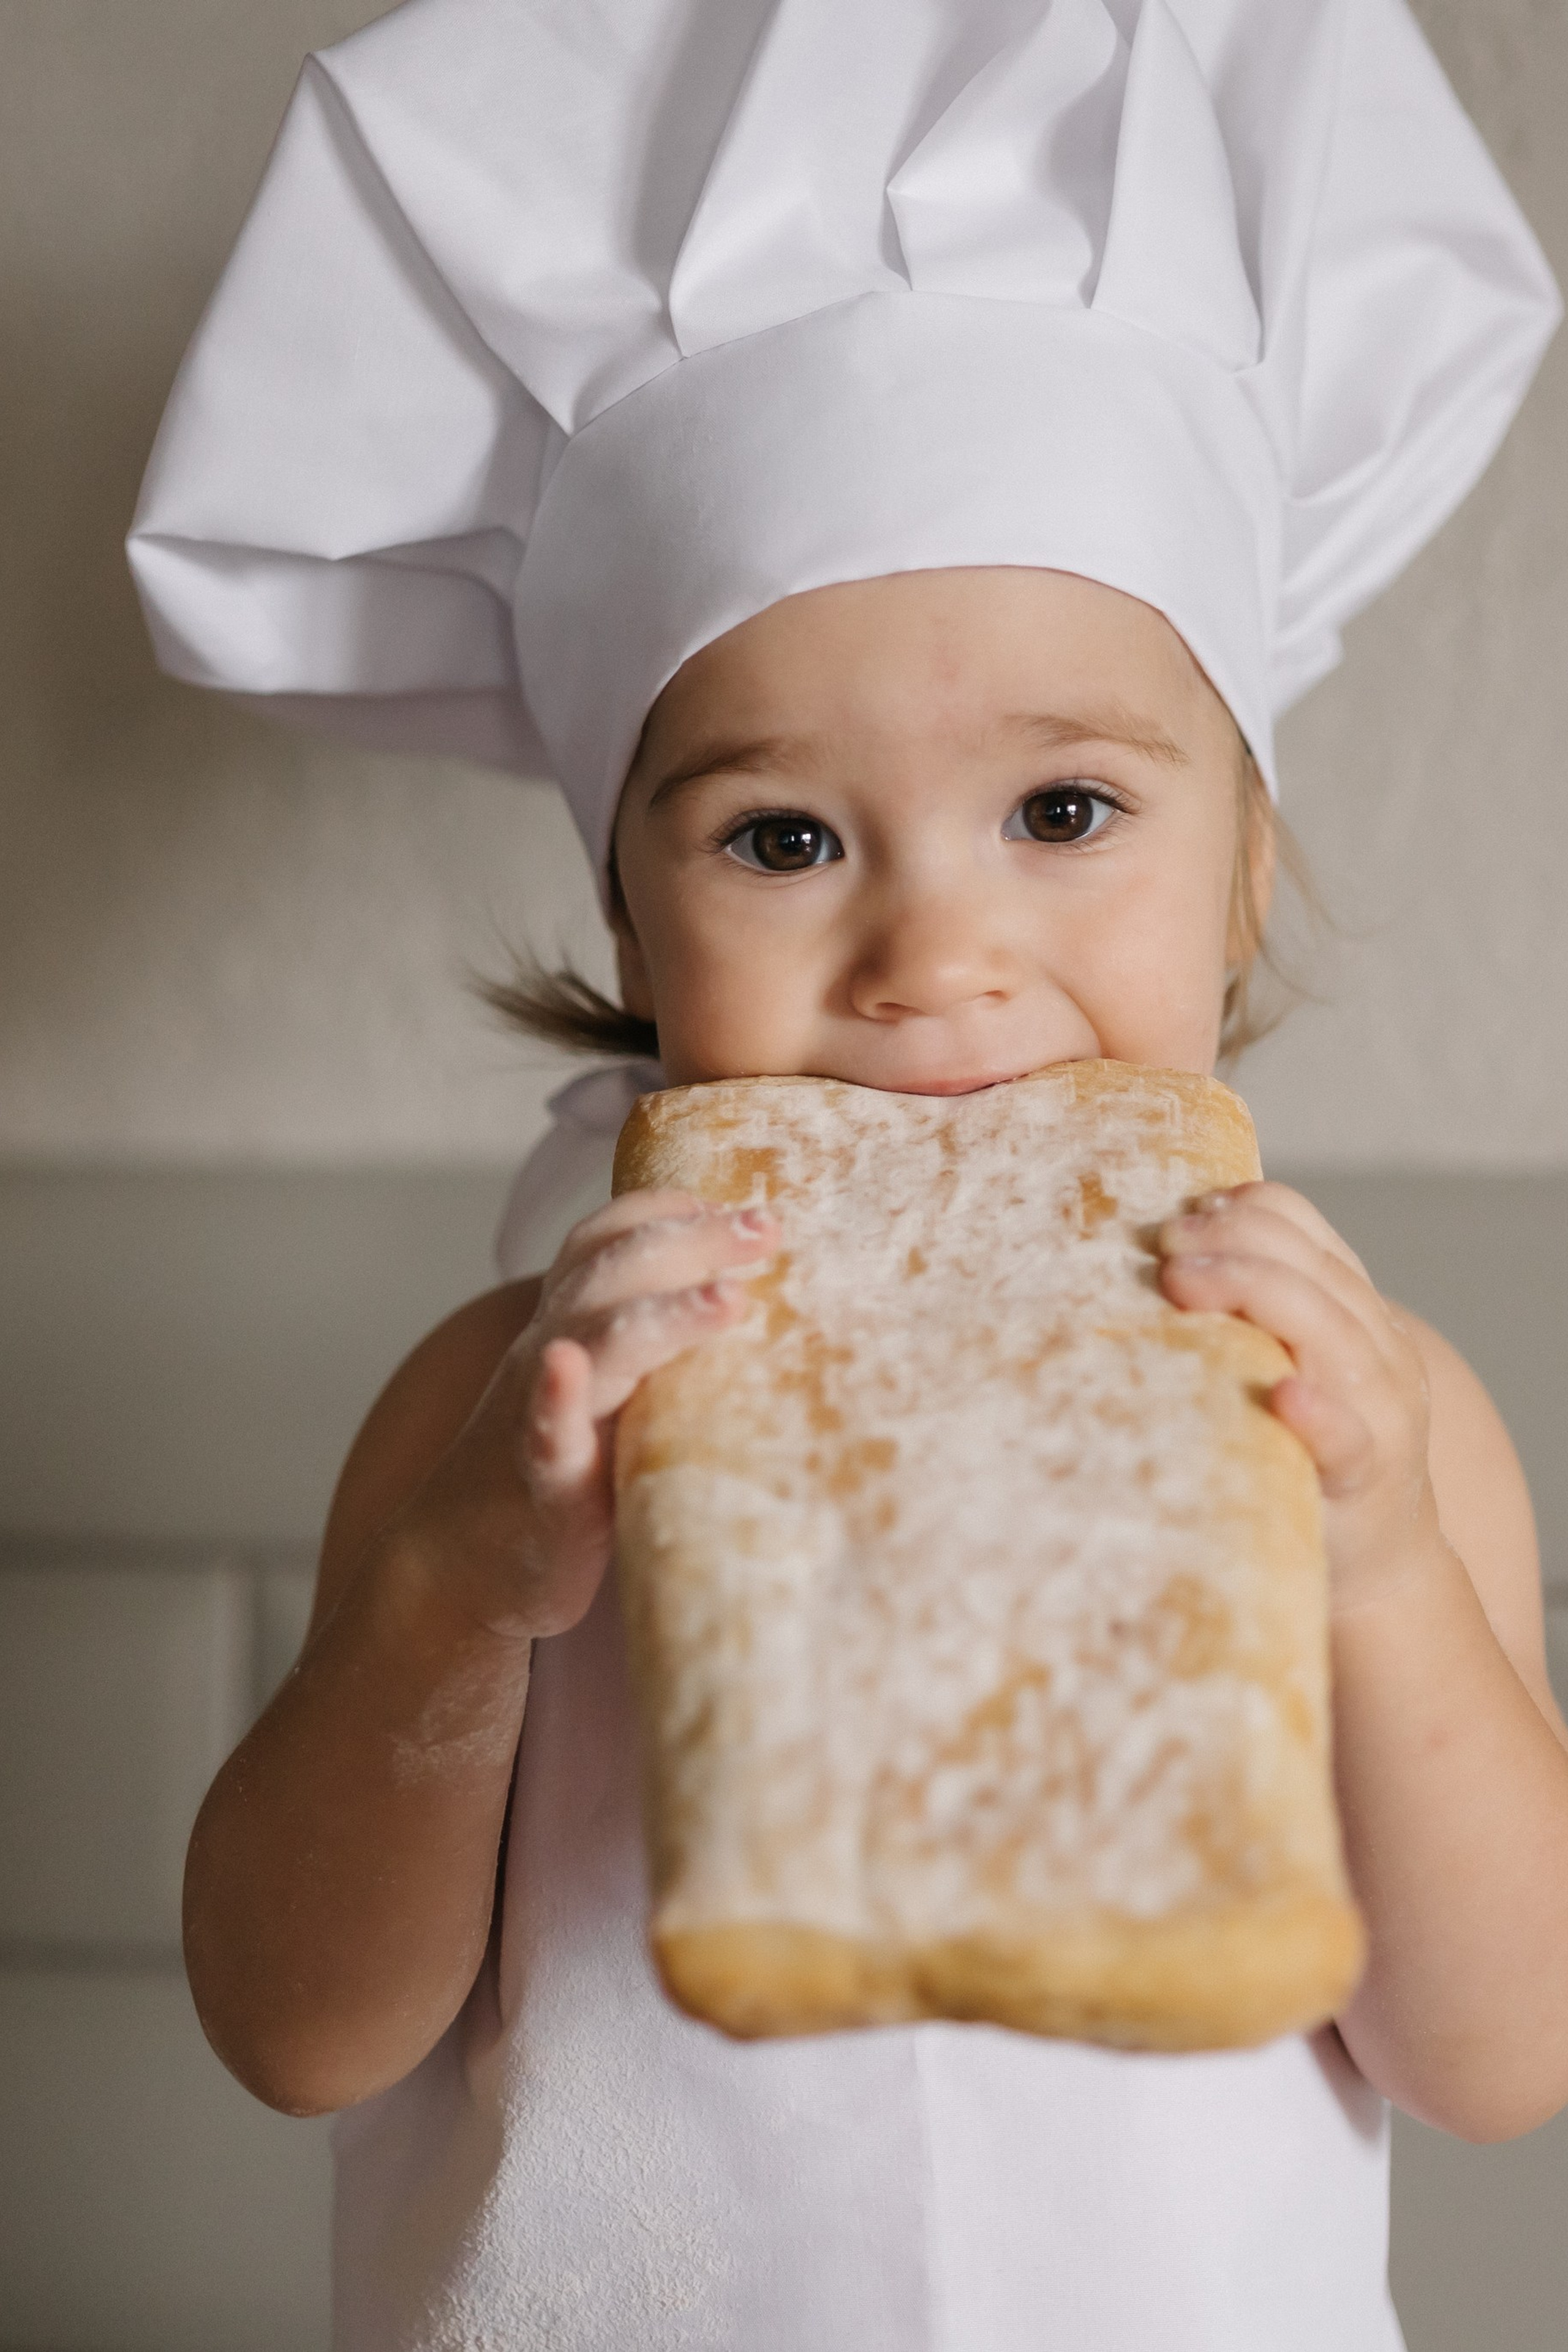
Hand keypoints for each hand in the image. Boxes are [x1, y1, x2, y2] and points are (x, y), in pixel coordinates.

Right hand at [400, 1190, 777, 1638]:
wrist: (460, 1565)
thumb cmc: (550, 1472)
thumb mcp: (603, 1394)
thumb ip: (647, 1346)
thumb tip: (743, 1304)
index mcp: (568, 1327)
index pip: (604, 1242)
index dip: (666, 1209)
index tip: (740, 1202)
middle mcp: (549, 1352)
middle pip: (611, 1271)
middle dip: (690, 1240)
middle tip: (766, 1228)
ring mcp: (538, 1413)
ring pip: (592, 1341)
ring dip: (661, 1313)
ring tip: (727, 1300)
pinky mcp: (543, 1485)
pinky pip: (544, 1431)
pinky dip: (555, 1396)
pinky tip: (566, 1368)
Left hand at [1157, 1182, 1439, 1611]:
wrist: (1383, 1555)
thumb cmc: (1308, 1445)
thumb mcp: (1292, 1359)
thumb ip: (1252, 1310)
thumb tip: (1156, 1254)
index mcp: (1351, 1306)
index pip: (1302, 1228)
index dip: (1240, 1209)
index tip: (1175, 1217)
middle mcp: (1377, 1345)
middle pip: (1308, 1268)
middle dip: (1232, 1244)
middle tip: (1164, 1247)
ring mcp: (1382, 1408)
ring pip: (1330, 1329)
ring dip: (1254, 1292)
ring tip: (1184, 1282)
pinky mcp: (1368, 1475)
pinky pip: (1347, 1437)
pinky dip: (1319, 1412)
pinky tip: (1285, 1395)